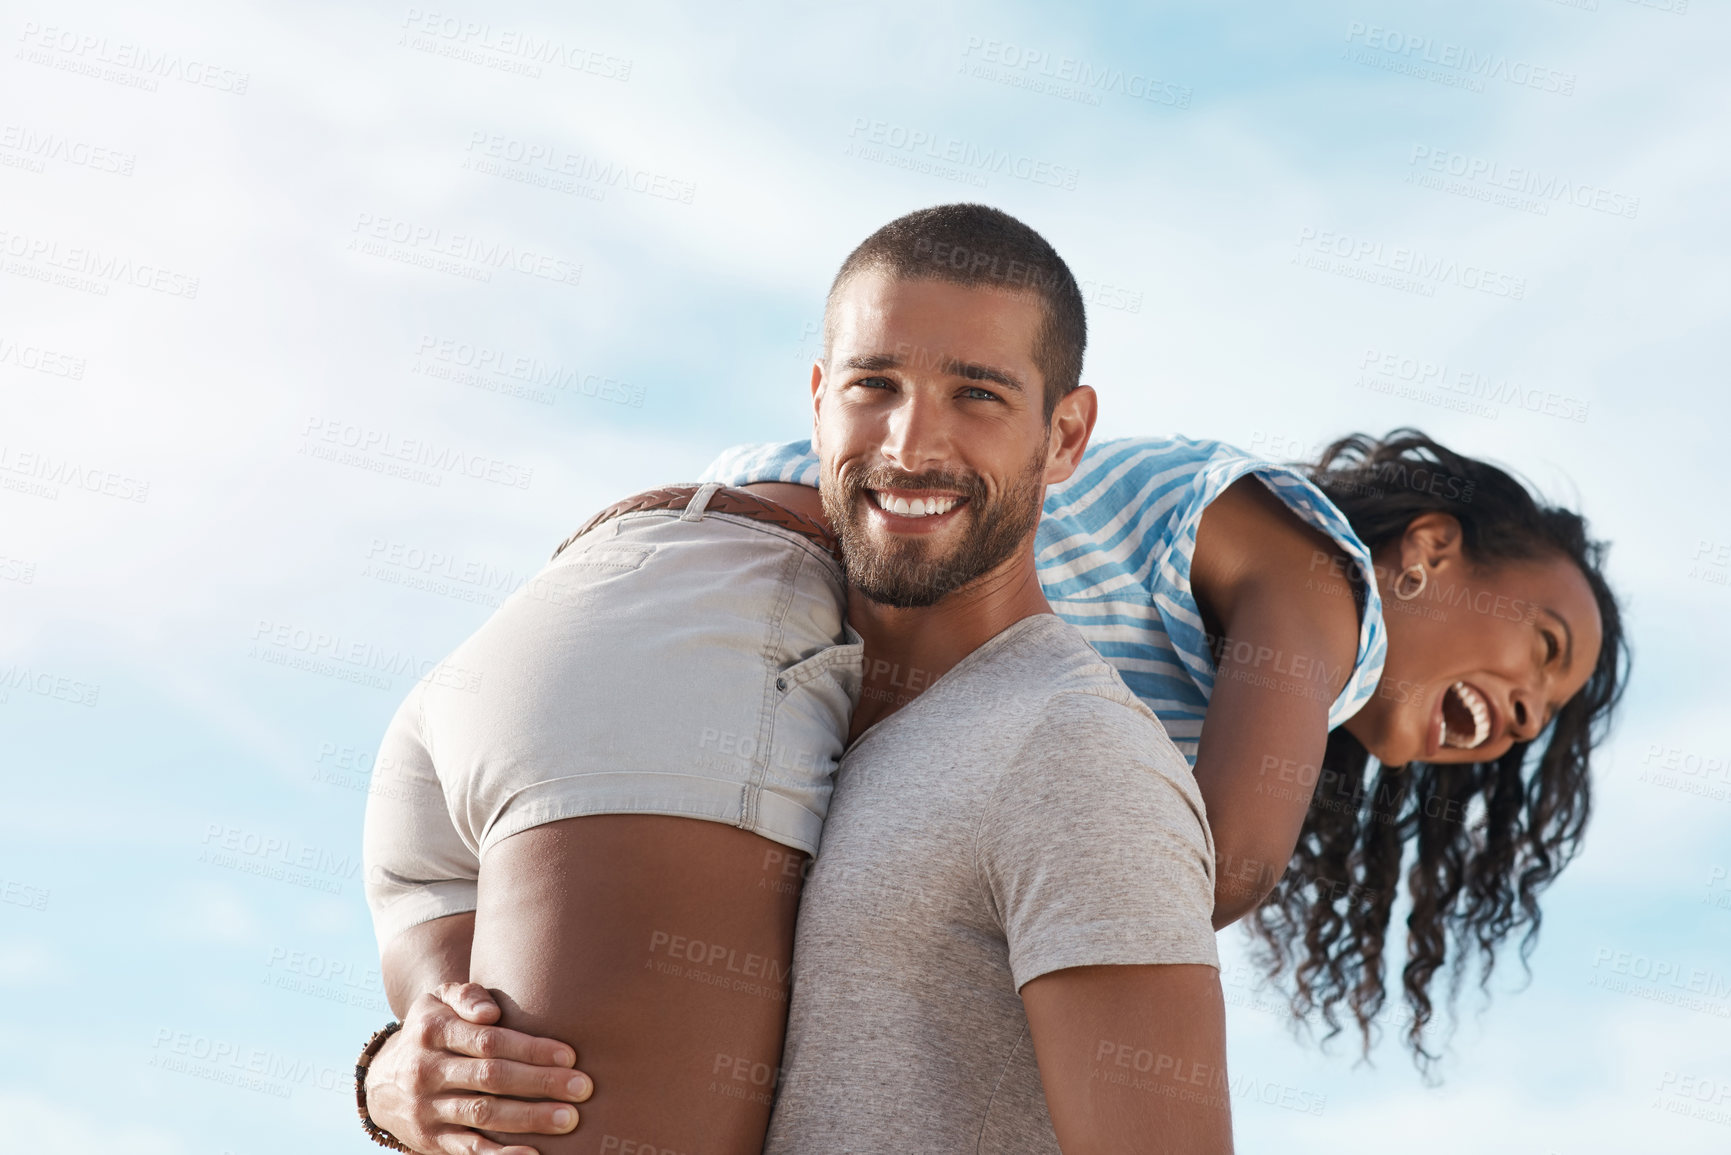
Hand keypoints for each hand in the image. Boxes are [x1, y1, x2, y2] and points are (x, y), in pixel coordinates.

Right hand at [364, 982, 594, 1154]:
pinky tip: (531, 1154)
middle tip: (582, 1088)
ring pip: (483, 1114)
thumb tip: (490, 1011)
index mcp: (432, 1030)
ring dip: (529, 1118)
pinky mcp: (431, 1139)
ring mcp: (427, 1108)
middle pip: (490, 1078)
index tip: (570, 1055)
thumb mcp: (438, 1001)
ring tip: (568, 1119)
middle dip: (540, 1083)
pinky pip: (469, 1150)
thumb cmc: (432, 1031)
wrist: (381, 1082)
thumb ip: (466, 995)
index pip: (488, 1041)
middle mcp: (425, 1070)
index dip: (530, 1048)